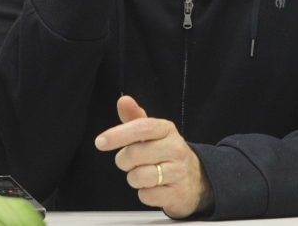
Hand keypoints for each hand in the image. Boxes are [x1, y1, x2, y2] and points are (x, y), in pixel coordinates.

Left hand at [95, 96, 214, 217]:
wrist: (195, 178)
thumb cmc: (166, 152)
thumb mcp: (153, 133)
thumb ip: (135, 118)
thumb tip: (123, 100)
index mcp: (167, 130)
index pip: (142, 128)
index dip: (119, 134)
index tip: (101, 142)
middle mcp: (176, 148)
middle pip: (134, 154)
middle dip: (124, 161)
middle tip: (132, 162)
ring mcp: (179, 171)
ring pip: (139, 177)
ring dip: (134, 179)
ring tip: (145, 174)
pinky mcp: (178, 193)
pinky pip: (147, 196)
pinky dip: (144, 193)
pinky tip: (153, 187)